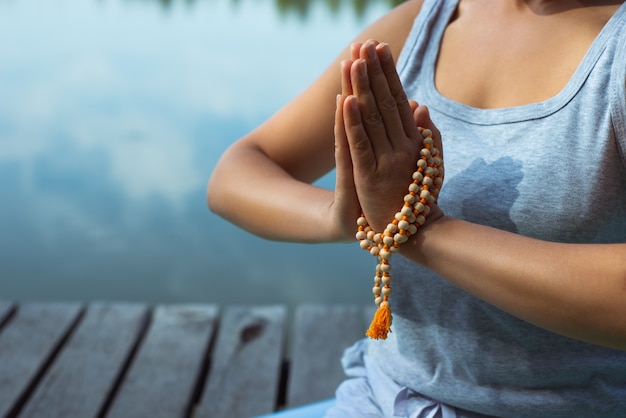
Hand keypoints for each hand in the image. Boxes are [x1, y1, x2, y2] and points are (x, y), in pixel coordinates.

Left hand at [338, 40, 443, 231]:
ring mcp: (385, 162)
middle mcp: (402, 148)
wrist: (413, 234)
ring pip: (370, 120)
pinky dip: (351, 124)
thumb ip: (427, 136)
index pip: (399, 100)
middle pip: (384, 103)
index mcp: (415, 142)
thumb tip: (420, 105)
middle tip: (365, 45)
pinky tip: (345, 101)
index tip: (380, 49)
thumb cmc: (417, 197)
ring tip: (353, 62)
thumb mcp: (427, 165)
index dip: (389, 74)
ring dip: (360, 89)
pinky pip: (358, 146)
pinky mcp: (367, 178)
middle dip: (374, 72)